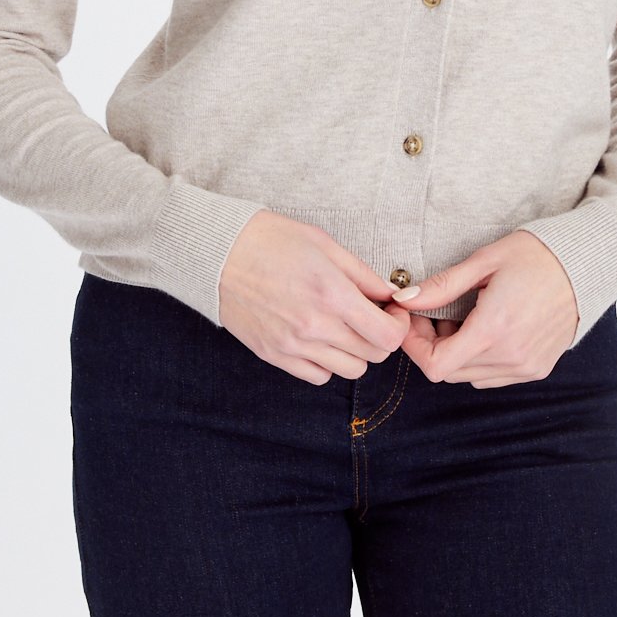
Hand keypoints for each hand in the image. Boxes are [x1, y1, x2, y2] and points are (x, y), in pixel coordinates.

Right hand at [219, 210, 408, 384]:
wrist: (218, 253)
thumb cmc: (270, 240)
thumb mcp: (324, 244)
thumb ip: (362, 274)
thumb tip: (391, 296)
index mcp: (332, 294)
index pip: (387, 336)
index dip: (398, 327)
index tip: (392, 312)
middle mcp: (315, 327)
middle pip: (372, 355)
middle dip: (380, 337)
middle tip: (370, 315)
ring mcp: (293, 346)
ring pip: (348, 370)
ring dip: (355, 351)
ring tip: (343, 326)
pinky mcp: (274, 356)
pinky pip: (318, 376)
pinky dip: (327, 362)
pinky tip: (320, 338)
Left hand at [382, 231, 580, 386]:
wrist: (586, 264)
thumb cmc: (536, 255)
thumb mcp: (484, 261)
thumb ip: (441, 286)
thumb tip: (403, 299)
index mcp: (494, 329)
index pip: (436, 365)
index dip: (414, 346)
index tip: (411, 319)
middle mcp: (511, 356)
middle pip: (449, 371)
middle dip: (431, 344)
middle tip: (433, 311)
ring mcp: (526, 367)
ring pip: (470, 376)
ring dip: (455, 352)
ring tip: (460, 316)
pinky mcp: (538, 368)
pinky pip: (494, 376)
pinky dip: (478, 358)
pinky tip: (483, 327)